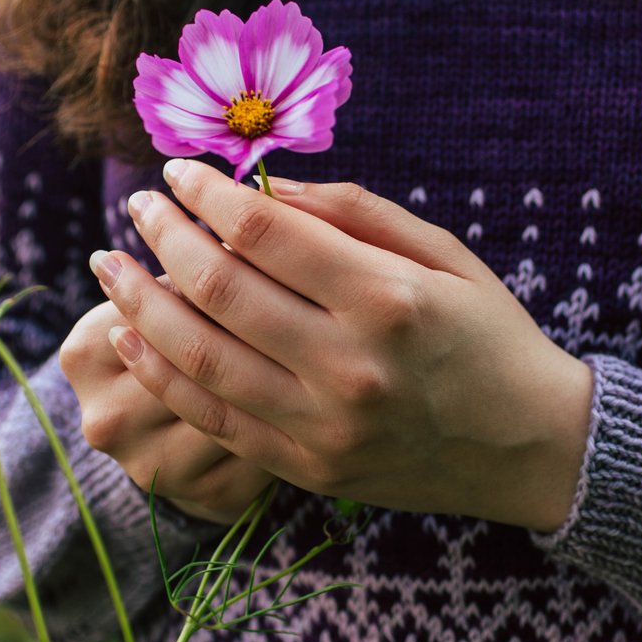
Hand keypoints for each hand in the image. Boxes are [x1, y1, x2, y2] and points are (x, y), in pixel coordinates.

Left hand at [89, 159, 592, 532]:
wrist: (530, 447)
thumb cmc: (491, 336)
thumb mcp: (444, 255)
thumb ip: (355, 213)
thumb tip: (263, 185)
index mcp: (389, 301)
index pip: (265, 233)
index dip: (205, 195)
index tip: (176, 173)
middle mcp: (349, 367)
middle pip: (220, 291)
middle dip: (163, 239)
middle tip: (138, 208)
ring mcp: (323, 427)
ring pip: (199, 359)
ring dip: (140, 306)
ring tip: (110, 268)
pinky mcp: (307, 469)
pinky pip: (212, 420)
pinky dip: (161, 375)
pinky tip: (130, 336)